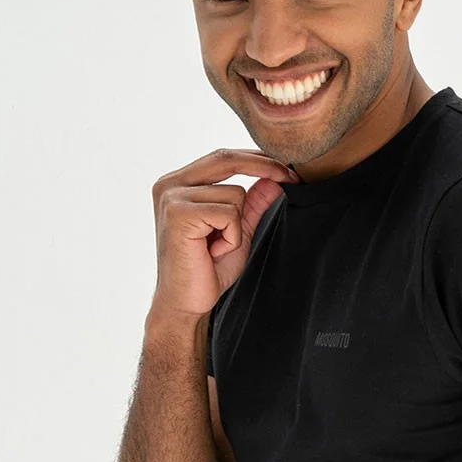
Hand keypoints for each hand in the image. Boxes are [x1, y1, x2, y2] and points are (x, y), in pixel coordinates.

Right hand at [149, 146, 298, 321]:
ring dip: (237, 227)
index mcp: (179, 183)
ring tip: (216, 248)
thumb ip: (252, 203)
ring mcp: (171, 197)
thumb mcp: (238, 231)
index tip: (288, 169)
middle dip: (264, 166)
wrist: (185, 304)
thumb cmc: (207, 271)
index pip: (223, 157)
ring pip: (233, 193)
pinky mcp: (178, 214)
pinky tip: (212, 252)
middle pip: (226, 159)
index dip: (257, 159)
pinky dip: (230, 237)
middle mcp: (170, 184)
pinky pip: (228, 213)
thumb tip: (275, 178)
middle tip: (292, 179)